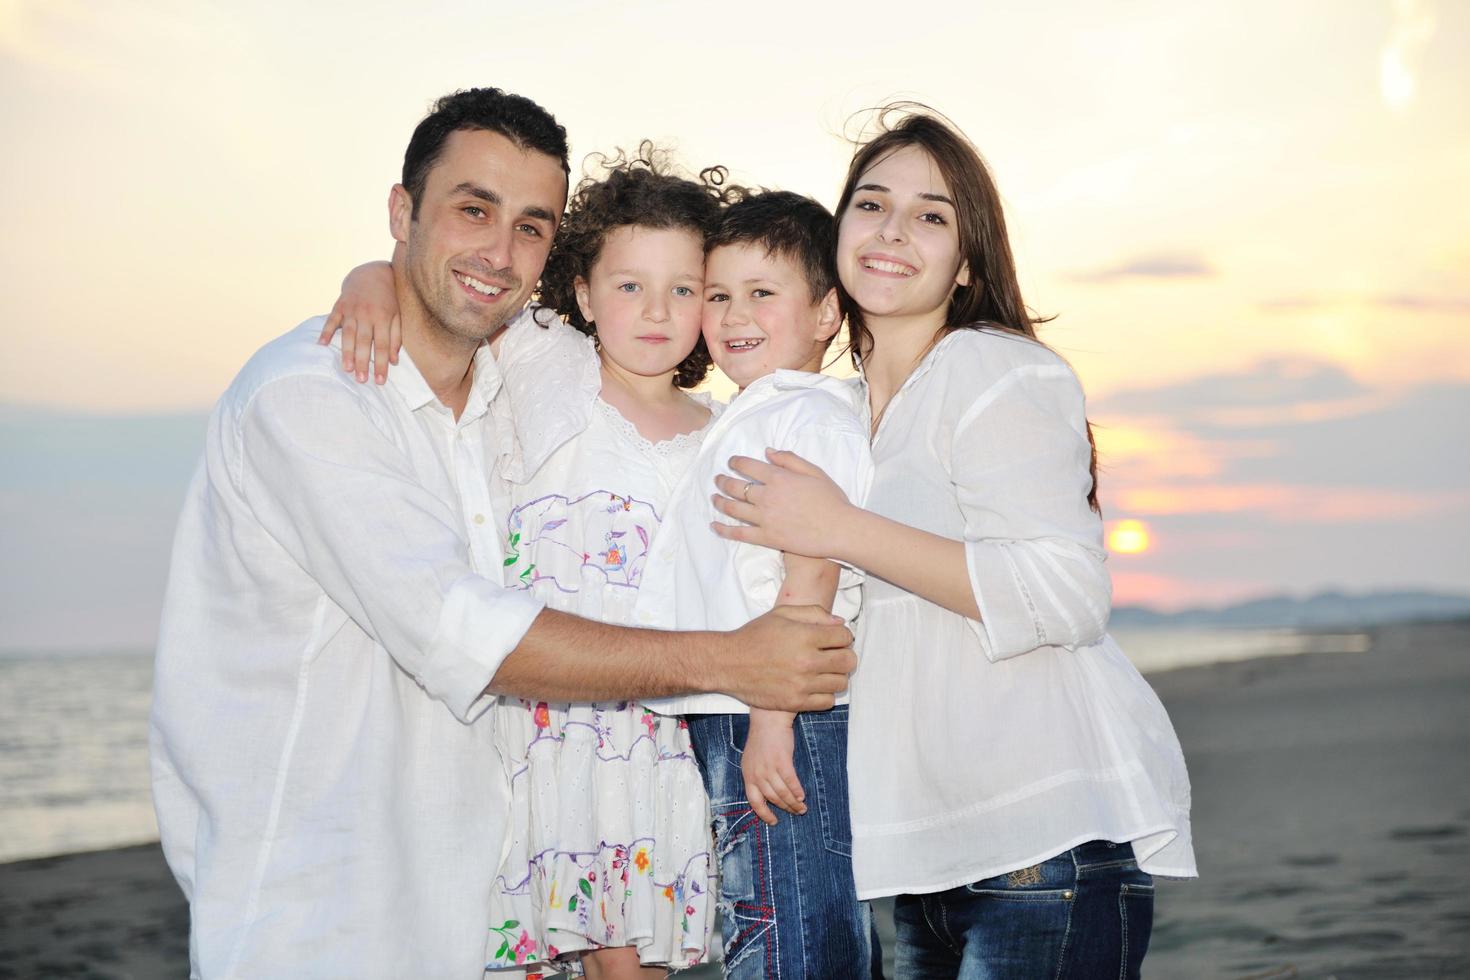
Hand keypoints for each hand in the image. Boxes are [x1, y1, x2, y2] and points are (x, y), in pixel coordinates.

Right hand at [317, 260, 400, 383]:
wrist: (372, 272)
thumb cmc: (388, 299)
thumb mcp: (398, 315)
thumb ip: (396, 338)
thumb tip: (394, 361)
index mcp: (384, 317)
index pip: (383, 345)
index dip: (381, 364)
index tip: (380, 381)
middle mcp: (367, 314)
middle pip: (365, 342)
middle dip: (363, 362)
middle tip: (362, 380)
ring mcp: (352, 309)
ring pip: (348, 334)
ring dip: (346, 352)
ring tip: (347, 369)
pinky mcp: (340, 304)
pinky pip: (332, 319)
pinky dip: (326, 331)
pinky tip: (322, 344)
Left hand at [711, 450, 855, 559]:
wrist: (840, 530)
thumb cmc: (832, 500)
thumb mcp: (814, 471)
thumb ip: (790, 460)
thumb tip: (768, 452)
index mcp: (779, 478)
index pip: (748, 466)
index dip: (736, 463)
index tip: (731, 463)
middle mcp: (767, 497)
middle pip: (736, 487)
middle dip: (723, 481)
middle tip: (717, 480)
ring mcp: (765, 519)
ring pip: (733, 509)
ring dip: (720, 502)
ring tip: (714, 498)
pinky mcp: (767, 538)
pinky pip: (740, 534)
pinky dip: (724, 530)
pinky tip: (714, 526)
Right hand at [721, 606, 853, 712]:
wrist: (729, 663)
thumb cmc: (755, 635)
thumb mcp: (781, 613)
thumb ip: (813, 613)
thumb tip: (839, 622)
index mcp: (805, 636)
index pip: (845, 636)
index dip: (843, 636)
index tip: (834, 639)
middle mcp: (806, 662)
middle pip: (848, 661)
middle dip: (845, 655)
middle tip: (833, 655)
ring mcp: (801, 685)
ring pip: (841, 683)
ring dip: (836, 676)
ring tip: (824, 671)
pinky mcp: (795, 703)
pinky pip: (827, 702)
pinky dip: (825, 694)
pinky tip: (814, 686)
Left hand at [742, 710, 805, 825]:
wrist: (768, 720)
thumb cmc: (762, 739)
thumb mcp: (752, 760)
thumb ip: (757, 776)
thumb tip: (767, 794)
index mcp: (748, 775)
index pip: (754, 801)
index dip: (764, 814)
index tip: (774, 821)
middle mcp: (757, 774)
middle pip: (772, 798)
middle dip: (785, 808)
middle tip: (796, 812)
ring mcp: (769, 768)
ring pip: (782, 792)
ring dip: (793, 802)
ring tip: (802, 808)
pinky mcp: (782, 761)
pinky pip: (791, 781)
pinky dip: (797, 791)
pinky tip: (802, 796)